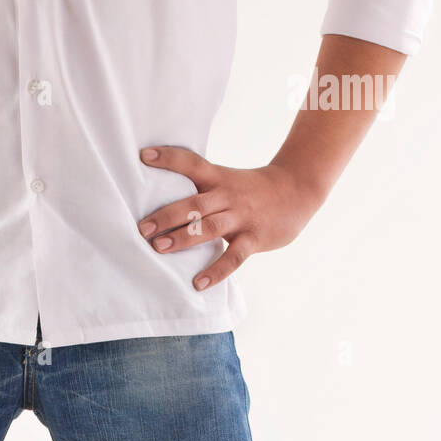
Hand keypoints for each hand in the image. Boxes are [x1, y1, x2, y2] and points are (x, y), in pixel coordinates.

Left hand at [137, 146, 323, 290]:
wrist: (298, 190)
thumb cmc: (253, 191)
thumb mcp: (227, 182)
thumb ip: (201, 190)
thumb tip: (164, 206)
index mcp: (218, 178)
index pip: (191, 163)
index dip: (169, 158)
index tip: (144, 156)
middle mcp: (227, 195)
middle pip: (194, 203)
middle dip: (166, 215)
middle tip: (142, 228)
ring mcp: (241, 217)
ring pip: (209, 227)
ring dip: (184, 238)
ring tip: (159, 248)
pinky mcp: (254, 238)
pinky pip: (233, 257)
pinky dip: (216, 271)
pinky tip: (198, 284)